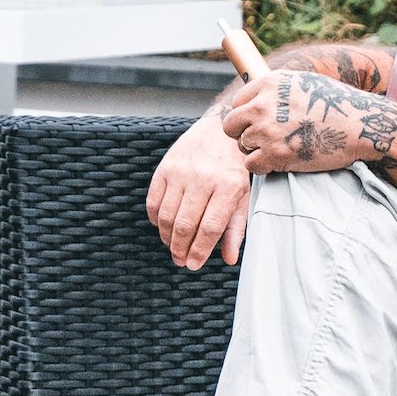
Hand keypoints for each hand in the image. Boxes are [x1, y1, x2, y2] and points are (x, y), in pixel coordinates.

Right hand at [147, 117, 258, 268]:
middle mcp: (203, 178)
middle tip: (181, 260)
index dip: (199, 251)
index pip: (210, 227)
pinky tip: (163, 225)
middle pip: (185, 224)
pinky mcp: (165, 167)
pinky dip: (156, 219)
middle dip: (180, 249)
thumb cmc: (234, 167)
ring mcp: (181, 172)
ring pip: (167, 216)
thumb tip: (229, 258)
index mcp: (228, 186)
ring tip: (173, 245)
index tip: (194, 264)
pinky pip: (154, 201)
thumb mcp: (243, 196)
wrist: (220, 131)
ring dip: (167, 237)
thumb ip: (236, 228)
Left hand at [221, 72, 396, 174]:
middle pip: (230, 125)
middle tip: (262, 140)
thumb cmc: (337, 105)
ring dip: (257, 151)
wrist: (361, 126)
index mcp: (268, 83)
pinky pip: (252, 165)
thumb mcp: (303, 83)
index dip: (246, 116)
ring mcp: (267, 130)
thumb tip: (255, 98)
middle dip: (243, 134)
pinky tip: (281, 161)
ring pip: (242, 146)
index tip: (259, 124)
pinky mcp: (275, 154)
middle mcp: (263, 104)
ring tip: (281, 149)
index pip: (237, 102)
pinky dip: (264, 167)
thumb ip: (276, 90)